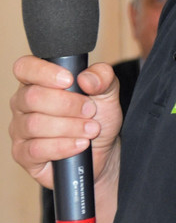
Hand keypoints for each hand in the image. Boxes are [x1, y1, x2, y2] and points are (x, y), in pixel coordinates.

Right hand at [9, 55, 122, 189]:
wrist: (102, 149)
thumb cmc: (97, 115)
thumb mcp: (107, 90)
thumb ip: (101, 76)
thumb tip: (86, 78)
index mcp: (37, 80)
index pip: (25, 67)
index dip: (43, 72)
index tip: (69, 80)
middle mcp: (23, 102)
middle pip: (32, 97)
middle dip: (67, 104)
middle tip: (89, 110)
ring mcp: (20, 129)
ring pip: (34, 124)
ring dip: (69, 127)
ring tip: (91, 129)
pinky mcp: (23, 154)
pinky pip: (36, 150)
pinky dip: (63, 146)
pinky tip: (79, 144)